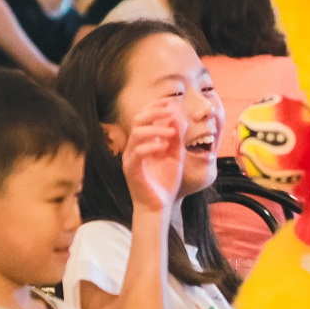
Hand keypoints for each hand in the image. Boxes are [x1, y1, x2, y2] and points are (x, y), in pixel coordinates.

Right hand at [122, 98, 185, 213]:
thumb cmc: (165, 182)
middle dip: (154, 112)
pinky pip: (137, 153)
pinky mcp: (131, 170)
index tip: (170, 102)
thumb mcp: (176, 156)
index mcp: (142, 142)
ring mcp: (130, 158)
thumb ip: (177, 139)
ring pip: (137, 134)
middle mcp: (133, 147)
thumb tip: (180, 117)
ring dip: (156, 129)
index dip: (156, 106)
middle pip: (138, 120)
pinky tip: (164, 147)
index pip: (144, 117)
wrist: (158, 206)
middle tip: (171, 112)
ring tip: (171, 132)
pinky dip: (151, 146)